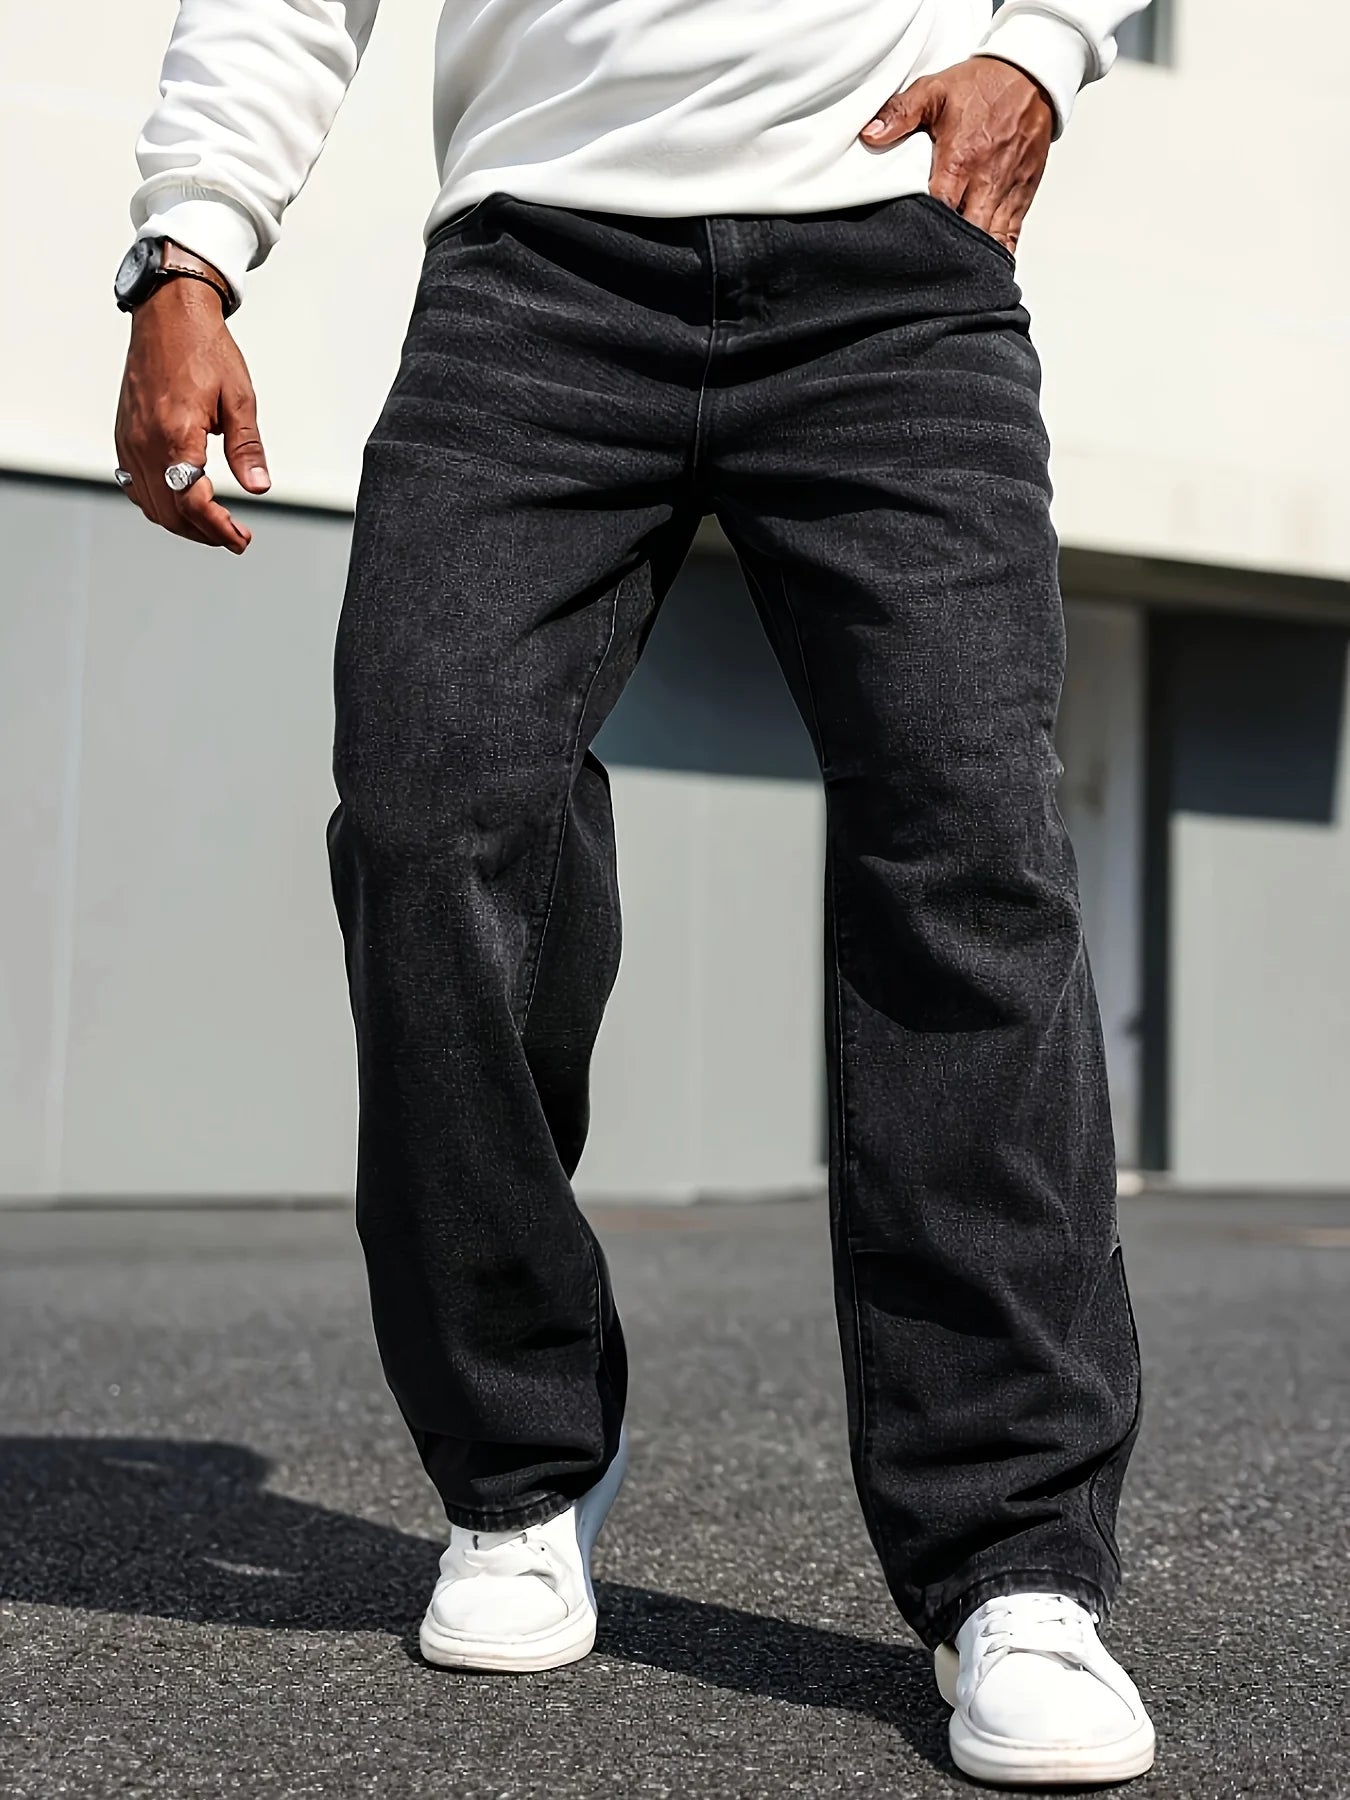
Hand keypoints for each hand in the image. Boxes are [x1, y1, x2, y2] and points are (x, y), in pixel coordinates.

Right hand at [114, 275, 268, 552]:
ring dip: (181, 523)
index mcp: (175, 433)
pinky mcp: (124, 435)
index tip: (239, 539)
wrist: (168, 315)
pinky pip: (135, 485)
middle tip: (233, 538)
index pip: (193, 502)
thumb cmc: (202, 348)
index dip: (218, 529)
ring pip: (151, 504)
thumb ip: (247, 448)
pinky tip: (179, 502)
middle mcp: (146, 441)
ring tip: (212, 526)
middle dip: (204, 533)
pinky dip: (158, 503)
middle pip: (170, 512)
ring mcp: (130, 440)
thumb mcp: (239, 399)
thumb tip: (259, 486)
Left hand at [860, 57, 1053, 257]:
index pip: (939, 210)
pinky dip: (998, 254)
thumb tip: (871, 134)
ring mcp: (1007, 191)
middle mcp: (986, 181)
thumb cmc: (981, 87)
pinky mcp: (1023, 196)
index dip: (923, 231)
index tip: (907, 243)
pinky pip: (1011, 235)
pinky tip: (983, 271)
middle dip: (948, 253)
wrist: (1031, 77)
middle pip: (966, 234)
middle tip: (927, 268)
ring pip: (991, 240)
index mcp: (960, 160)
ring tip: (951, 278)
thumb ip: (900, 112)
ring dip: (973, 259)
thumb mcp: (934, 90)